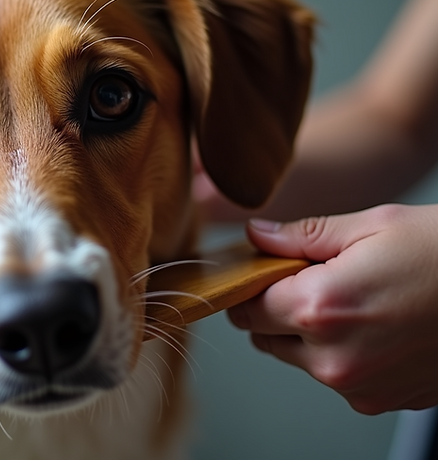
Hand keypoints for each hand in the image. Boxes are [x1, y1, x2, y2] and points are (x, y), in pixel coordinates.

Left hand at [227, 204, 437, 413]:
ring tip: (357, 300)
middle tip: (315, 279)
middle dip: (278, 309)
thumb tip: (256, 236)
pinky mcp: (381, 400)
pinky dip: (344, 354)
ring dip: (310, 334)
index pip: (245, 307)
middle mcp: (333, 358)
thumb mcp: (371, 225)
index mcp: (320, 308)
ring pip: (299, 359)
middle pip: (266, 337)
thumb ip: (301, 236)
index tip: (267, 270)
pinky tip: (378, 324)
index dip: (252, 284)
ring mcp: (358, 386)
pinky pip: (338, 377)